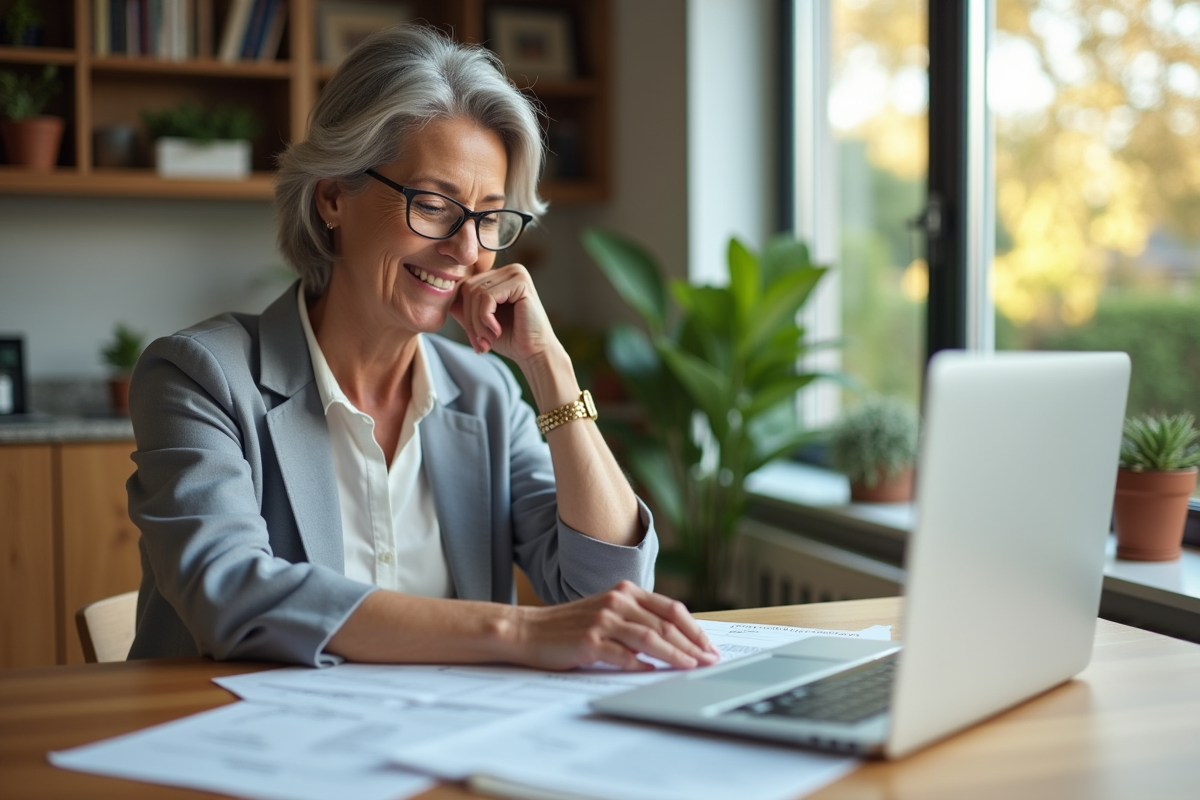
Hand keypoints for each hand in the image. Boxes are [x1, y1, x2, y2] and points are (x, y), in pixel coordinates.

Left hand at [450, 263, 558, 368]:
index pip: (466, 286)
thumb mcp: (480, 322)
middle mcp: (508, 270)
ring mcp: (516, 273)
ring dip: (477, 323)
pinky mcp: (520, 282)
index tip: (475, 339)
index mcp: (499, 276)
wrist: (534, 353)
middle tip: (480, 343)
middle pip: (468, 288)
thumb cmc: (510, 338)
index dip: (465, 314)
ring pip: (475, 293)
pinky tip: (496, 331)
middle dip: (470, 320)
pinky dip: (486, 319)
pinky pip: (487, 297)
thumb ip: (463, 308)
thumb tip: (443, 297)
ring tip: (488, 340)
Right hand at [510, 581, 720, 670]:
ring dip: (674, 655)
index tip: (709, 647)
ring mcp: (603, 619)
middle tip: (708, 661)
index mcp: (626, 591)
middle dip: (691, 645)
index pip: (672, 609)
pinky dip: (641, 664)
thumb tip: (675, 640)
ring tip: (690, 667)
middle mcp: (617, 601)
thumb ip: (636, 619)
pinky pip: (623, 654)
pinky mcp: (590, 640)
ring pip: (650, 638)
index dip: (694, 629)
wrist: (528, 630)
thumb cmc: (570, 626)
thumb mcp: (607, 612)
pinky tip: (652, 672)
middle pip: (665, 624)